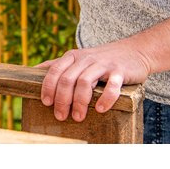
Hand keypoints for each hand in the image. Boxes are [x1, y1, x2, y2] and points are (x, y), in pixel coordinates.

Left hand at [36, 40, 151, 121]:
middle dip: (62, 99)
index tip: (46, 103)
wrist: (135, 51)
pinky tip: (100, 109)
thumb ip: (59, 64)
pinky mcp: (120, 71)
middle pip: (67, 79)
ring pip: (85, 82)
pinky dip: (105, 98)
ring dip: (79, 102)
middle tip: (61, 116)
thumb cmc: (102, 60)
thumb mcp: (79, 58)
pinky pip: (112, 85)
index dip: (48, 87)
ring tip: (78, 117)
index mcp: (73, 57)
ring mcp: (103, 64)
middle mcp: (86, 59)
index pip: (55, 70)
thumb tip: (34, 71)